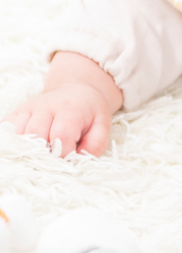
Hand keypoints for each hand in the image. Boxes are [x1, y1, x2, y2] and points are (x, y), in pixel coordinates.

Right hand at [6, 52, 121, 156]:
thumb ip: (95, 144)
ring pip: (18, 134)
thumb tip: (78, 161)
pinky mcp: (16, 113)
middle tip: (52, 159)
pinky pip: (6, 129)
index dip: (64, 153)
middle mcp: (46, 106)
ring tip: (39, 154)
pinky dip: (12, 142)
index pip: (61, 135)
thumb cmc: (89, 112)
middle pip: (35, 135)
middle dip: (43, 153)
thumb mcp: (102, 125)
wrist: (76, 91)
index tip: (68, 160)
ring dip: (26, 149)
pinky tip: (23, 148)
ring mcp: (28, 109)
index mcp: (70, 108)